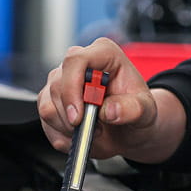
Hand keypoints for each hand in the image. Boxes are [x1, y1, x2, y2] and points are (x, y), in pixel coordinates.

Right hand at [35, 38, 185, 162]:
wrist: (128, 127)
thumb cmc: (136, 111)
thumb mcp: (146, 111)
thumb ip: (132, 109)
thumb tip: (109, 110)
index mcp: (103, 54)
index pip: (76, 60)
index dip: (72, 88)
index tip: (79, 117)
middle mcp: (78, 63)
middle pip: (58, 86)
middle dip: (74, 117)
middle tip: (97, 130)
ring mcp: (60, 80)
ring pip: (47, 106)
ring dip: (68, 128)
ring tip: (92, 131)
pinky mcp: (50, 99)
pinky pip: (45, 121)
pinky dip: (62, 136)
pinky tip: (81, 135)